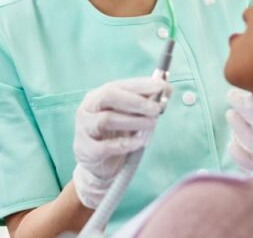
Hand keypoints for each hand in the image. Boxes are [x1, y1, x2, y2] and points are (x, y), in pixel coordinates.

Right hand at [72, 76, 170, 208]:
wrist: (98, 167)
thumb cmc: (116, 136)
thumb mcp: (131, 117)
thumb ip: (146, 102)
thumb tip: (167, 88)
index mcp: (98, 96)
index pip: (118, 86)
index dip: (140, 85)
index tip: (161, 86)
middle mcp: (88, 108)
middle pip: (109, 97)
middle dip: (136, 101)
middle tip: (157, 108)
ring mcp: (84, 129)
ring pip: (107, 119)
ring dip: (133, 121)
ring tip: (152, 125)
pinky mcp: (86, 150)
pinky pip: (105, 146)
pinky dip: (125, 143)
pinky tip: (140, 143)